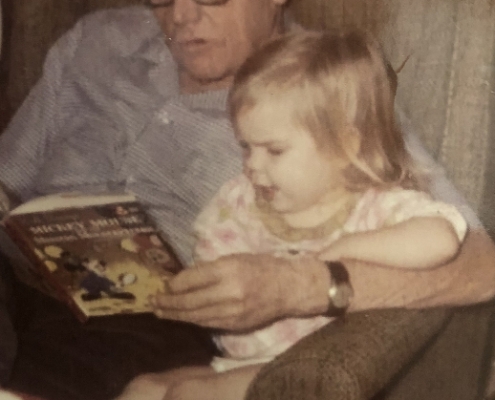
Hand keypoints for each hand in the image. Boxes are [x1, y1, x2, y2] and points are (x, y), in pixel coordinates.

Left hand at [151, 253, 329, 330]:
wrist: (289, 288)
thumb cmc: (262, 266)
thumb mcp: (236, 258)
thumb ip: (210, 268)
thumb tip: (184, 278)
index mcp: (228, 270)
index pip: (191, 279)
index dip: (174, 283)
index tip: (165, 283)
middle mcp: (228, 292)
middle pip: (189, 301)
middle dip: (168, 302)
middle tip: (153, 301)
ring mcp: (232, 312)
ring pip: (196, 316)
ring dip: (175, 314)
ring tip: (160, 311)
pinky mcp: (236, 325)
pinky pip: (208, 323)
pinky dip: (192, 320)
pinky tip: (182, 318)